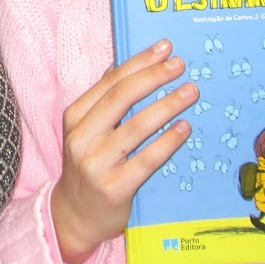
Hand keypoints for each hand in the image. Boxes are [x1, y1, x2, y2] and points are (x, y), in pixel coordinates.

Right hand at [50, 39, 194, 263]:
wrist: (75, 215)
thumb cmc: (87, 165)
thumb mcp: (85, 130)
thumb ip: (103, 100)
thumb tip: (122, 65)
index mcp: (74, 117)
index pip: (110, 83)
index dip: (139, 62)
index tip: (164, 48)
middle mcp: (82, 138)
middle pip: (121, 99)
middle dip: (154, 77)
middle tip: (180, 66)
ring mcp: (96, 164)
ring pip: (136, 127)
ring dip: (167, 105)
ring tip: (190, 92)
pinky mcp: (114, 188)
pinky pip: (146, 159)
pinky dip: (168, 141)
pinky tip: (184, 128)